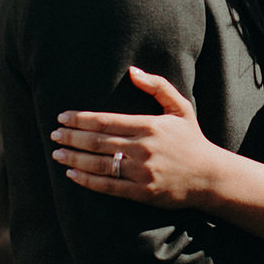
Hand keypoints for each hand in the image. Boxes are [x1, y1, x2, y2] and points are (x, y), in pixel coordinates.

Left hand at [52, 66, 224, 207]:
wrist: (210, 177)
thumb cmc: (192, 140)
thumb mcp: (180, 107)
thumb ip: (158, 86)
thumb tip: (133, 70)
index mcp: (150, 126)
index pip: (106, 121)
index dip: (80, 119)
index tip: (62, 117)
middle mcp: (144, 148)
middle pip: (98, 142)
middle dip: (71, 137)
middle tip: (54, 135)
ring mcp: (142, 172)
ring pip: (99, 164)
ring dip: (74, 158)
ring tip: (57, 154)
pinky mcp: (142, 192)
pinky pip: (108, 186)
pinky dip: (87, 181)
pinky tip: (72, 174)